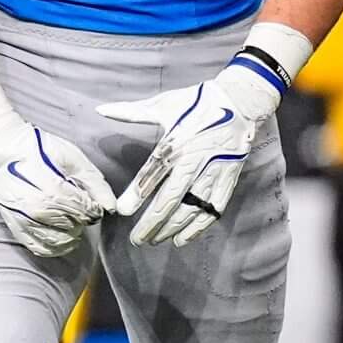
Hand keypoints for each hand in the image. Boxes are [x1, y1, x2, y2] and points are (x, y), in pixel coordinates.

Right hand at [0, 61, 115, 257]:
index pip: (83, 211)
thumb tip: (111, 206)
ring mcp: (23, 220)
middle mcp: (36, 208)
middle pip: (72, 226)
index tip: (92, 203)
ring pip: (57, 241)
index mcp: (52, 188)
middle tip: (80, 208)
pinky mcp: (15, 226)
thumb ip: (94, 182)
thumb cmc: (37, 149)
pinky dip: (53, 247)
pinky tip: (60, 236)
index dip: (93, 209)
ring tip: (71, 222)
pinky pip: (38, 247)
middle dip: (81, 220)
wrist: (0, 149)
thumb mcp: (71, 157)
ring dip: (70, 235)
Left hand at [97, 62, 283, 246]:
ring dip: (172, 228)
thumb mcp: (163, 104)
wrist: (241, 101)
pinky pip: (213, 209)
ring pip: (191, 208)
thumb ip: (132, 112)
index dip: (136, 194)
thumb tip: (101, 110)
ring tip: (155, 240)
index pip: (152, 173)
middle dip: (151, 223)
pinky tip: (182, 239)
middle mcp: (194, 160)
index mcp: (176, 141)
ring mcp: (214, 172)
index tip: (122, 211)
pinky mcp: (228, 179)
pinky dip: (198, 227)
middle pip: (170, 199)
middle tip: (136, 240)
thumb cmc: (197, 102)